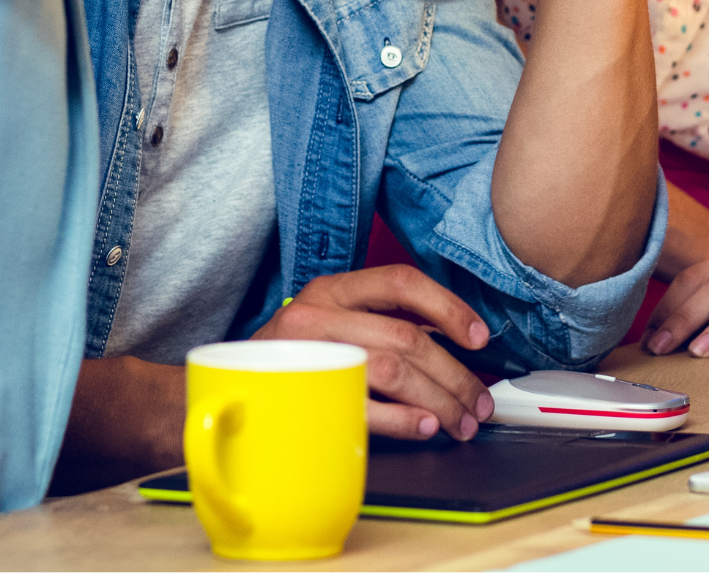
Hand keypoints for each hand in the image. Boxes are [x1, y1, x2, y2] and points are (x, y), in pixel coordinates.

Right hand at [256, 265, 495, 441]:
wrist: (229, 386)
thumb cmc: (293, 353)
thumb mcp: (332, 319)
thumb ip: (383, 320)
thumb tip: (455, 341)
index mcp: (333, 289)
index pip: (402, 282)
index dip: (448, 308)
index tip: (479, 338)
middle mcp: (318, 314)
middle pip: (406, 338)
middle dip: (455, 375)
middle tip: (478, 403)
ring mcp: (308, 355)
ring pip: (392, 372)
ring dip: (438, 401)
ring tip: (460, 421)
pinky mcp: (301, 397)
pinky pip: (363, 407)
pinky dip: (402, 420)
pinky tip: (424, 427)